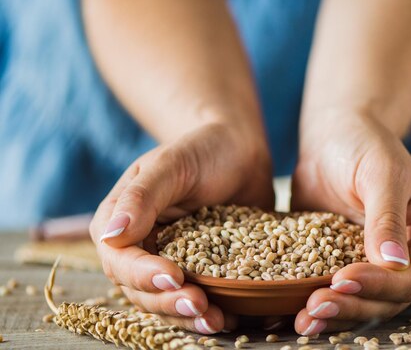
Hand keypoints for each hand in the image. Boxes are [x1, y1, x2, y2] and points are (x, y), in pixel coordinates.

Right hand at [90, 122, 273, 333]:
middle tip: (200, 306)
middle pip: (142, 291)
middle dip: (168, 303)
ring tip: (216, 321)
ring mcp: (171, 261)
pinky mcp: (202, 270)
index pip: (121, 260)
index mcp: (120, 222)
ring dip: (188, 316)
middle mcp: (141, 248)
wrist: (239, 151)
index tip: (174, 277)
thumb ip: (142, 196)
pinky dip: (214, 311)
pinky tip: (234, 318)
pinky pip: (201, 296)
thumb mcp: (172, 164)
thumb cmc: (202, 148)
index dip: (143, 275)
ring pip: (169, 301)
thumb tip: (111, 235)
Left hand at [291, 112, 410, 333]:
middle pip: (387, 300)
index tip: (343, 278)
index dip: (380, 285)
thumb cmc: (365, 144)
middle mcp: (410, 260)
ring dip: (334, 315)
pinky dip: (317, 305)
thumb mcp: (381, 174)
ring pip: (361, 304)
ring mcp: (377, 267)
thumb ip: (387, 218)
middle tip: (316, 306)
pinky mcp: (345, 266)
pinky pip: (335, 293)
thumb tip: (395, 264)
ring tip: (304, 319)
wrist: (333, 136)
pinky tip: (295, 315)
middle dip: (352, 305)